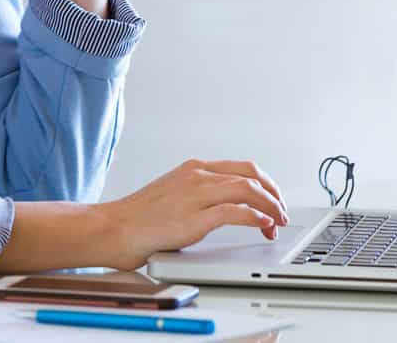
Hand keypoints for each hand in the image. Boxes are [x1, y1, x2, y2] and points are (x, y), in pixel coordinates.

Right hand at [95, 158, 288, 270]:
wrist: (114, 228)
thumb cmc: (139, 217)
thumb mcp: (173, 193)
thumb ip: (198, 193)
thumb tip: (227, 205)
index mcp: (193, 168)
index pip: (243, 167)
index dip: (266, 184)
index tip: (274, 200)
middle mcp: (196, 176)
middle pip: (251, 175)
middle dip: (274, 194)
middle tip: (282, 213)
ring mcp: (195, 195)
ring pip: (248, 190)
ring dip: (271, 207)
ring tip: (277, 223)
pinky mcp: (194, 218)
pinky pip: (236, 212)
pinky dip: (256, 217)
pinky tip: (263, 225)